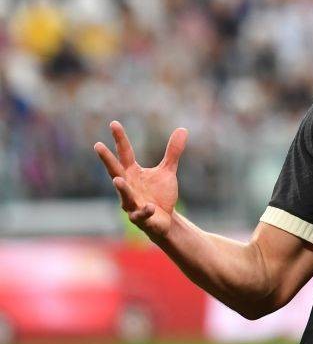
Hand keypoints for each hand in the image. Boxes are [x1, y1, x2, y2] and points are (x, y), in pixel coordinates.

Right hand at [94, 121, 187, 239]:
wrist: (164, 220)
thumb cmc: (160, 194)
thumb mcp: (167, 170)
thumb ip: (173, 152)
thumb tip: (183, 129)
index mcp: (132, 173)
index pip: (124, 153)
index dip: (119, 139)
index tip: (113, 123)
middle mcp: (128, 186)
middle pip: (115, 170)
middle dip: (107, 159)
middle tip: (97, 145)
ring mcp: (132, 203)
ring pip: (124, 195)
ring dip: (121, 188)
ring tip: (117, 180)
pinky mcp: (141, 218)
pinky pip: (141, 214)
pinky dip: (144, 210)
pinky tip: (150, 206)